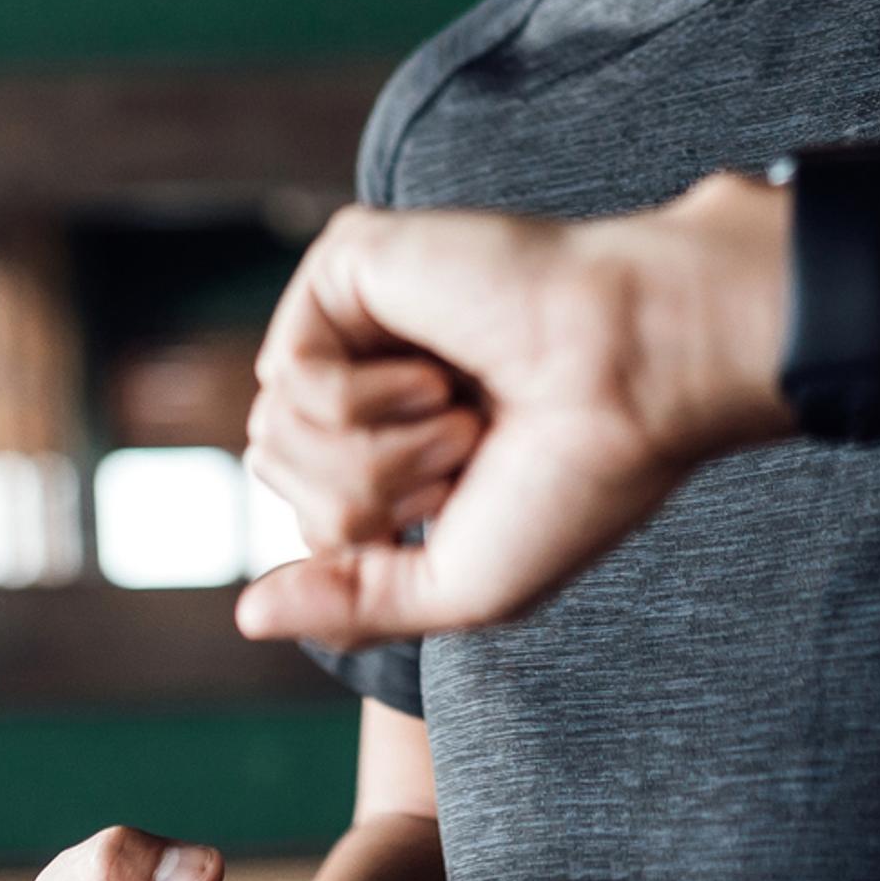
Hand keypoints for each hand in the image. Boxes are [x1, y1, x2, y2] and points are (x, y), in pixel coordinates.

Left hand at [235, 175, 791, 646]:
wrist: (632, 382)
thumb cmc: (573, 477)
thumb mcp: (461, 584)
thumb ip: (353, 605)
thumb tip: (247, 616)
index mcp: (398, 433)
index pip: (307, 511)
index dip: (372, 535)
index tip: (471, 495)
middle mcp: (369, 369)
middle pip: (275, 470)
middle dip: (368, 494)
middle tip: (468, 448)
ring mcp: (356, 315)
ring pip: (272, 431)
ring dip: (379, 452)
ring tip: (461, 411)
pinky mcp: (347, 264)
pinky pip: (287, 375)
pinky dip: (366, 399)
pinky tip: (438, 371)